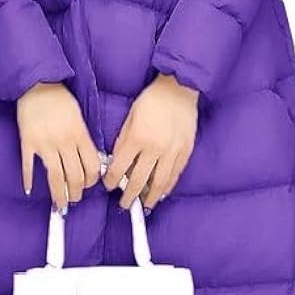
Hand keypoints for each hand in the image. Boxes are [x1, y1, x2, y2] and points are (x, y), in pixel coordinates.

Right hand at [16, 81, 100, 211]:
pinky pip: (28, 166)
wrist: (37, 84)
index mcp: (79, 134)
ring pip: (55, 176)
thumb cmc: (60, 99)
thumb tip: (89, 162)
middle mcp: (64, 141)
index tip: (89, 186)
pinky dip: (29, 179)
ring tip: (59, 204)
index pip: (91, 166)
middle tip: (74, 200)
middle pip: (75, 176)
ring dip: (59, 194)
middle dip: (76, 193)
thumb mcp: (79, 117)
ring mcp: (45, 143)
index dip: (91, 181)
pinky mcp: (28, 142)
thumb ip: (83, 139)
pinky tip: (29, 190)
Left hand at [101, 73, 199, 210]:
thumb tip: (117, 162)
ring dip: (150, 197)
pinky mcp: (185, 151)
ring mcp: (172, 151)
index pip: (120, 168)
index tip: (109, 186)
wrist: (178, 89)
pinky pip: (175, 174)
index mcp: (137, 138)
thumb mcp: (130, 118)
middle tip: (124, 204)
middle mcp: (154, 148)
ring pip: (160, 182)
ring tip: (145, 205)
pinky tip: (162, 193)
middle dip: (129, 196)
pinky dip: (168, 187)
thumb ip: (123, 141)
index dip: (112, 180)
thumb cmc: (151, 100)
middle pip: (139, 180)